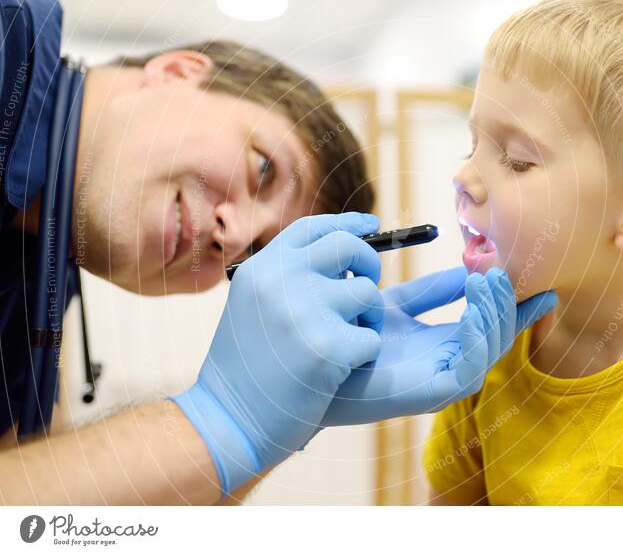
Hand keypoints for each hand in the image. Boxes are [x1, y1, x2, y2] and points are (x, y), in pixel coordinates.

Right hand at [171, 213, 383, 494]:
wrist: (227, 422)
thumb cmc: (243, 370)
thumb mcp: (252, 307)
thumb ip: (286, 278)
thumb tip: (341, 251)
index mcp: (262, 268)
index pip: (313, 228)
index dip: (347, 224)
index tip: (371, 226)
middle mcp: (282, 281)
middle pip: (348, 247)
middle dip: (369, 264)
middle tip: (369, 286)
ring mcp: (306, 312)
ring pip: (368, 294)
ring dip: (369, 318)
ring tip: (347, 341)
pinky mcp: (328, 347)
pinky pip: (371, 338)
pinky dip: (364, 354)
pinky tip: (338, 370)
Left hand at [321, 266, 556, 425]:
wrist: (312, 361)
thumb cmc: (350, 335)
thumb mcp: (396, 305)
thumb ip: (432, 291)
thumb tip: (468, 269)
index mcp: (445, 347)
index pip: (491, 324)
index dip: (517, 305)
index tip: (543, 285)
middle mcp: (449, 366)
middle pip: (497, 337)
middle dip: (508, 305)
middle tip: (503, 272)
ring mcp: (442, 383)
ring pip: (489, 351)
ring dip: (495, 315)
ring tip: (488, 282)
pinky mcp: (432, 395)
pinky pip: (469, 368)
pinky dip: (477, 338)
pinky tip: (471, 310)